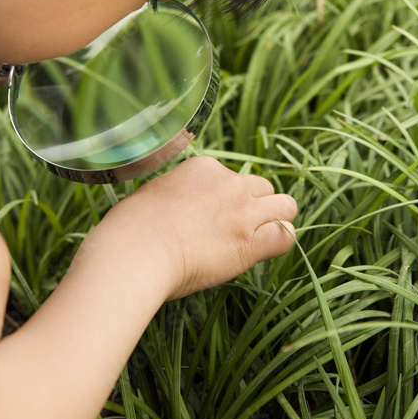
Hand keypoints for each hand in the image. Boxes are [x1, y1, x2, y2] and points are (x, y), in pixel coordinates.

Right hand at [103, 156, 297, 300]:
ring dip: (276, 219)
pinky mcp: (250, 242)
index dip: (225, 200)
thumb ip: (178, 196)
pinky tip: (265, 251)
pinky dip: (280, 242)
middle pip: (261, 187)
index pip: (231, 178)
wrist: (136, 251)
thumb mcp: (154, 194)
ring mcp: (243, 211)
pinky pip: (286, 236)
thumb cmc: (131, 229)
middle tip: (236, 229)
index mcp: (204, 167)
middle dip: (255, 205)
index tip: (209, 218)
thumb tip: (178, 210)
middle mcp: (229, 182)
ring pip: (285, 206)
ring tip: (260, 238)